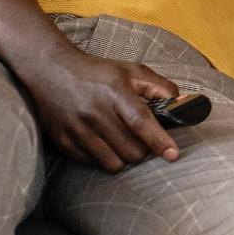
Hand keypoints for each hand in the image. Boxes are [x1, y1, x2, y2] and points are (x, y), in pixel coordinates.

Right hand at [19, 44, 180, 172]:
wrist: (51, 70)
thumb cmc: (98, 72)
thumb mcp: (132, 71)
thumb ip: (160, 87)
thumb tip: (182, 105)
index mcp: (115, 93)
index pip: (140, 122)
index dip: (159, 141)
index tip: (173, 154)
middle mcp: (94, 113)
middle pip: (131, 150)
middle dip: (143, 150)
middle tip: (141, 139)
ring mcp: (77, 130)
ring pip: (113, 163)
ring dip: (124, 157)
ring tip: (122, 141)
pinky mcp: (63, 142)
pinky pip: (93, 164)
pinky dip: (103, 158)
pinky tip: (102, 141)